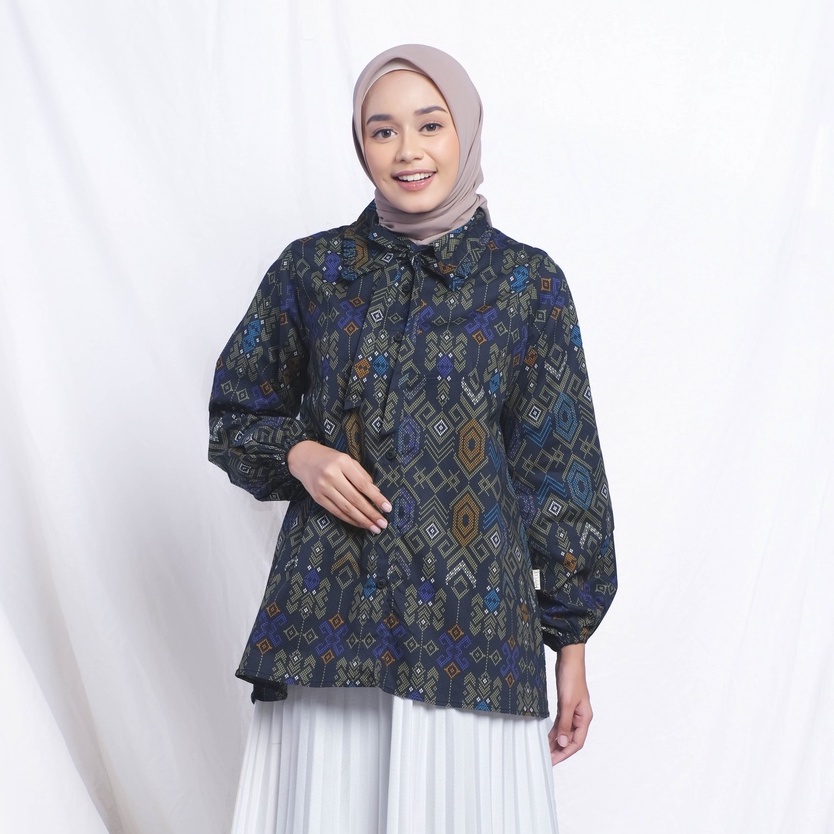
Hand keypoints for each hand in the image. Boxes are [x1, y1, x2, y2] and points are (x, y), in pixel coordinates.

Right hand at [287, 440, 391, 532]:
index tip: (387, 508)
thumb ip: (362, 475)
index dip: (376, 498)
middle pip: (355, 499)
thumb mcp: (348, 460)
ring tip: (374, 527)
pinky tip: (359, 524)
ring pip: (346, 508)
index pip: (363, 484)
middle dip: (371, 513)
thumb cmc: (330, 459)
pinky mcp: (317, 498)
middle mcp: (331, 475)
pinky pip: (336, 512)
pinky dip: (349, 519)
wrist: (304, 459)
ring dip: (362, 520)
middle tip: (382, 523)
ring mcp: (323, 488)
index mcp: (342, 463)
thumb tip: (376, 493)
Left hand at [548, 643, 591, 764]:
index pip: (577, 743)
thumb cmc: (571, 678)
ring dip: (555, 742)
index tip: (553, 761)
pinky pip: (561, 723)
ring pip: (565, 732)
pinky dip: (554, 731)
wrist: (569, 659)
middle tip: (547, 759)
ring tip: (545, 751)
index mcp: (585, 718)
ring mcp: (573, 712)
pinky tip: (546, 737)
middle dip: (559, 750)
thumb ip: (565, 724)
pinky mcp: (566, 706)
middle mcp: (580, 717)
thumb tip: (562, 743)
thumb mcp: (567, 703)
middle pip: (571, 739)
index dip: (565, 753)